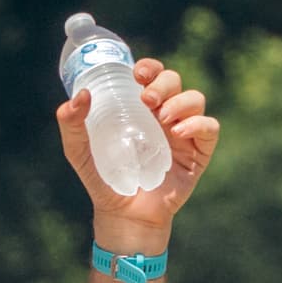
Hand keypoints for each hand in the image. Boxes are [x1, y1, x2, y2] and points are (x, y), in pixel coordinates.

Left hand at [59, 56, 217, 250]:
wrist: (123, 215)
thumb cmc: (104, 180)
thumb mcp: (80, 152)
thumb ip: (72, 125)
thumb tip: (80, 96)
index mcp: (140, 108)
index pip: (152, 76)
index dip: (149, 67)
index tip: (137, 73)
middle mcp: (164, 114)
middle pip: (174, 81)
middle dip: (163, 83)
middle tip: (147, 100)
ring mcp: (184, 131)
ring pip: (195, 99)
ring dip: (180, 102)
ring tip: (161, 119)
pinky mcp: (198, 152)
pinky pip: (209, 127)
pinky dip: (197, 124)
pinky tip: (178, 133)